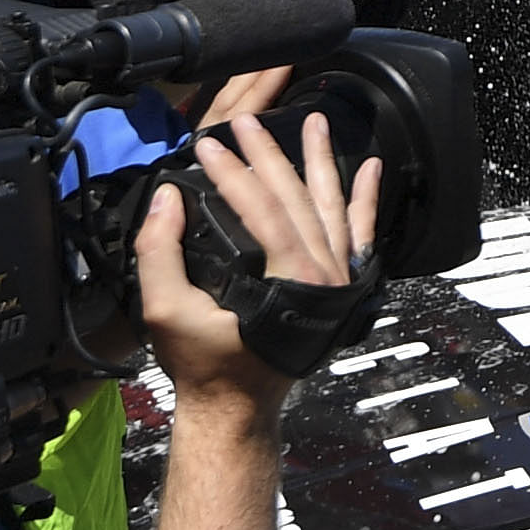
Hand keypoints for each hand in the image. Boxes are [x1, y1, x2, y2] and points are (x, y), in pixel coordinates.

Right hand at [127, 75, 379, 404]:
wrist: (236, 407)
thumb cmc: (204, 365)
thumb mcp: (166, 312)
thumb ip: (159, 252)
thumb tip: (167, 200)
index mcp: (291, 282)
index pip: (263, 210)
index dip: (233, 174)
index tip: (208, 147)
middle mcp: (325, 277)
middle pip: (299, 200)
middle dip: (270, 155)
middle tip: (246, 124)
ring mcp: (338, 281)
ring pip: (333, 208)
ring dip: (322, 162)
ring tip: (314, 122)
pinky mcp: (341, 287)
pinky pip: (358, 236)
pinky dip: (364, 201)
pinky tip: (370, 170)